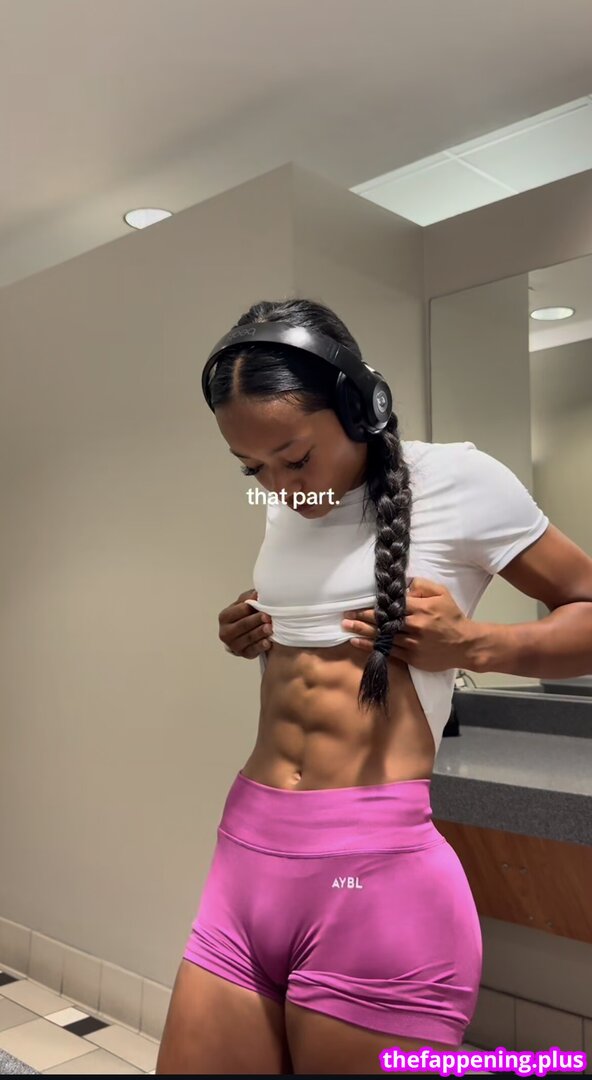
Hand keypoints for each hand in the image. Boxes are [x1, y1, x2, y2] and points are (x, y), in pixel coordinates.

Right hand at [218, 589, 272, 658]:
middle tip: (268, 617)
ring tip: (270, 628)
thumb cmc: (243, 616)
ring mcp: (233, 645)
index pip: (238, 611)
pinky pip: (253, 650)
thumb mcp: (243, 604)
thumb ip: (248, 598)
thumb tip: (256, 594)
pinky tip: (268, 642)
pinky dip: (261, 646)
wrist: (242, 634)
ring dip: (260, 633)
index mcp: (224, 617)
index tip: (262, 603)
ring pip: (248, 638)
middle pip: (242, 625)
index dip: (250, 607)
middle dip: (256, 620)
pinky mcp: (243, 654)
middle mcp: (225, 632)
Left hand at [342, 577, 472, 671]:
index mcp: (420, 609)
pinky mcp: (412, 657)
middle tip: (346, 616)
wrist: (465, 644)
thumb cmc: (452, 616)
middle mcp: (414, 626)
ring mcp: (412, 643)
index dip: (374, 605)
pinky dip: (371, 647)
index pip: (391, 605)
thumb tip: (404, 584)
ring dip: (362, 632)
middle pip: (383, 622)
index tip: (359, 604)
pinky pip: (387, 651)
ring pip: (382, 637)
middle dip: (362, 618)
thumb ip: (422, 585)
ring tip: (346, 627)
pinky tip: (357, 643)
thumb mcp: (441, 593)